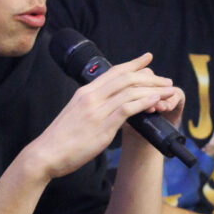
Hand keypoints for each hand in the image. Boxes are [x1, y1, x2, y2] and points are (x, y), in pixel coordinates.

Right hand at [24, 53, 182, 181]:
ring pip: (130, 91)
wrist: (46, 154)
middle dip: (150, 77)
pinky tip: (155, 102)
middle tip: (166, 80)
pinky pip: (127, 109)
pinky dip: (143, 102)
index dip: (133, 63)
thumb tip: (113, 107)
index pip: (113, 71)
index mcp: (85, 92)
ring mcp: (96, 110)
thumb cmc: (61, 138)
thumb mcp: (76, 114)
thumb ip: (94, 107)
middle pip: (126, 78)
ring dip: (153, 89)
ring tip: (168, 91)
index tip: (148, 58)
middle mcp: (91, 96)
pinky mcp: (102, 126)